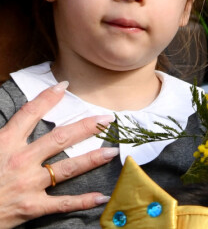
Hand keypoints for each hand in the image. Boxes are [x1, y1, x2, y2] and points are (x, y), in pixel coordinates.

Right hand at [0, 82, 117, 227]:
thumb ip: (4, 133)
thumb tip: (17, 120)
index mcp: (4, 144)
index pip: (29, 114)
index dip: (47, 98)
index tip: (64, 86)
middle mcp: (20, 161)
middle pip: (60, 138)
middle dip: (86, 127)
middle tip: (106, 119)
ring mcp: (27, 185)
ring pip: (67, 167)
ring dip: (91, 159)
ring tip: (111, 151)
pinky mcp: (30, 208)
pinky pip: (61, 204)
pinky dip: (82, 201)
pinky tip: (101, 197)